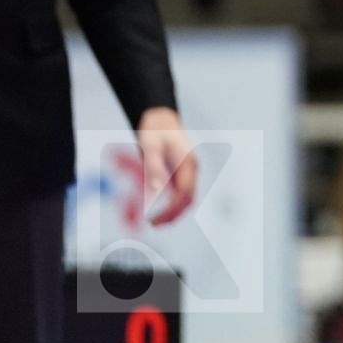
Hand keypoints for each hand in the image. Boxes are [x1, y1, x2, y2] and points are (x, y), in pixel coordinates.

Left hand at [136, 107, 197, 226]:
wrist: (160, 117)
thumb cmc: (154, 130)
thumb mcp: (150, 146)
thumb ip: (154, 167)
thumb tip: (156, 190)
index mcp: (188, 163)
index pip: (184, 193)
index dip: (171, 209)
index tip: (154, 219)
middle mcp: (191, 168)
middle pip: (189, 198)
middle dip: (174, 214)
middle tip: (154, 224)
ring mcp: (188, 170)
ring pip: (187, 197)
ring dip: (175, 211)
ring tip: (156, 221)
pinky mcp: (181, 172)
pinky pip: (181, 192)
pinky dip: (172, 204)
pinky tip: (159, 209)